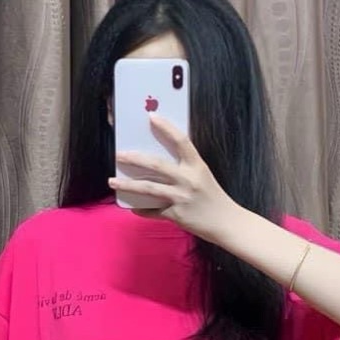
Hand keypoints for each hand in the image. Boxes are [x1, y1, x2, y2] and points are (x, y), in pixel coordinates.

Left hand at [109, 114, 239, 240]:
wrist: (227, 222)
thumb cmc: (213, 197)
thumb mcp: (202, 175)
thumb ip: (184, 167)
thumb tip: (158, 162)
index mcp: (197, 166)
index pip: (181, 141)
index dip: (166, 128)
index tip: (152, 117)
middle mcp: (188, 179)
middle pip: (157, 165)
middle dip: (134, 159)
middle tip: (118, 154)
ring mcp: (181, 198)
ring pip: (148, 189)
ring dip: (127, 185)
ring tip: (112, 181)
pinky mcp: (176, 215)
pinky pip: (153, 211)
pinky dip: (141, 209)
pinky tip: (132, 207)